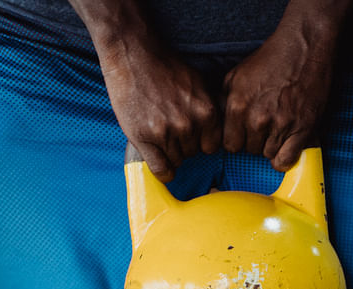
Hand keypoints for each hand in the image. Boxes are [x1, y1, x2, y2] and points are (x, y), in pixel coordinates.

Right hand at [101, 46, 221, 181]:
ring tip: (156, 129)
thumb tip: (220, 136)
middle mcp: (190, 125)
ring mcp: (167, 132)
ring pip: (176, 161)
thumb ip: (209, 112)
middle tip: (167, 126)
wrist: (132, 53)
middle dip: (182, 145)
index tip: (189, 135)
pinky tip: (158, 161)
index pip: (210, 148)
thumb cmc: (165, 68)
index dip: (199, 142)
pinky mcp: (145, 137)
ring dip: (168, 152)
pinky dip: (162, 171)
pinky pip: (161, 170)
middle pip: (192, 154)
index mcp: (207, 113)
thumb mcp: (198, 85)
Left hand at [221, 11, 341, 170]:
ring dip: (271, 146)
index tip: (245, 133)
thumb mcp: (237, 75)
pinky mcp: (301, 131)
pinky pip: (286, 161)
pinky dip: (284, 158)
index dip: (238, 139)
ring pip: (268, 155)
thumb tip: (220, 124)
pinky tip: (285, 147)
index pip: (230, 144)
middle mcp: (257, 119)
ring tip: (277, 130)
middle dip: (255, 141)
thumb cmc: (271, 61)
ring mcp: (280, 126)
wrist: (303, 49)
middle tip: (265, 126)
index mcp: (238, 105)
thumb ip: (225, 101)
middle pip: (249, 151)